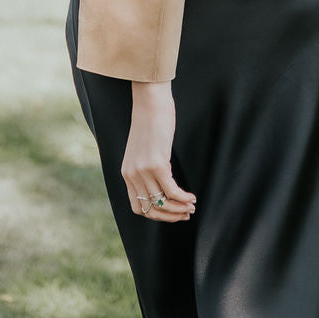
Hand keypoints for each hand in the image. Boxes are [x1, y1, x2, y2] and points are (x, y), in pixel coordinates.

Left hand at [122, 81, 196, 222]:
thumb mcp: (142, 148)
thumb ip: (146, 166)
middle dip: (170, 216)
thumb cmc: (150, 121)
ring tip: (191, 206)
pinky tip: (191, 196)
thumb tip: (161, 180)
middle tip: (186, 214)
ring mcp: (144, 170)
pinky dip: (183, 197)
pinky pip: (171, 190)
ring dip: (179, 208)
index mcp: (127, 173)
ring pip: (163, 202)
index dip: (157, 215)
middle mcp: (132, 175)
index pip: (138, 207)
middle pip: (151, 209)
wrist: (150, 101)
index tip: (172, 213)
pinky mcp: (157, 163)